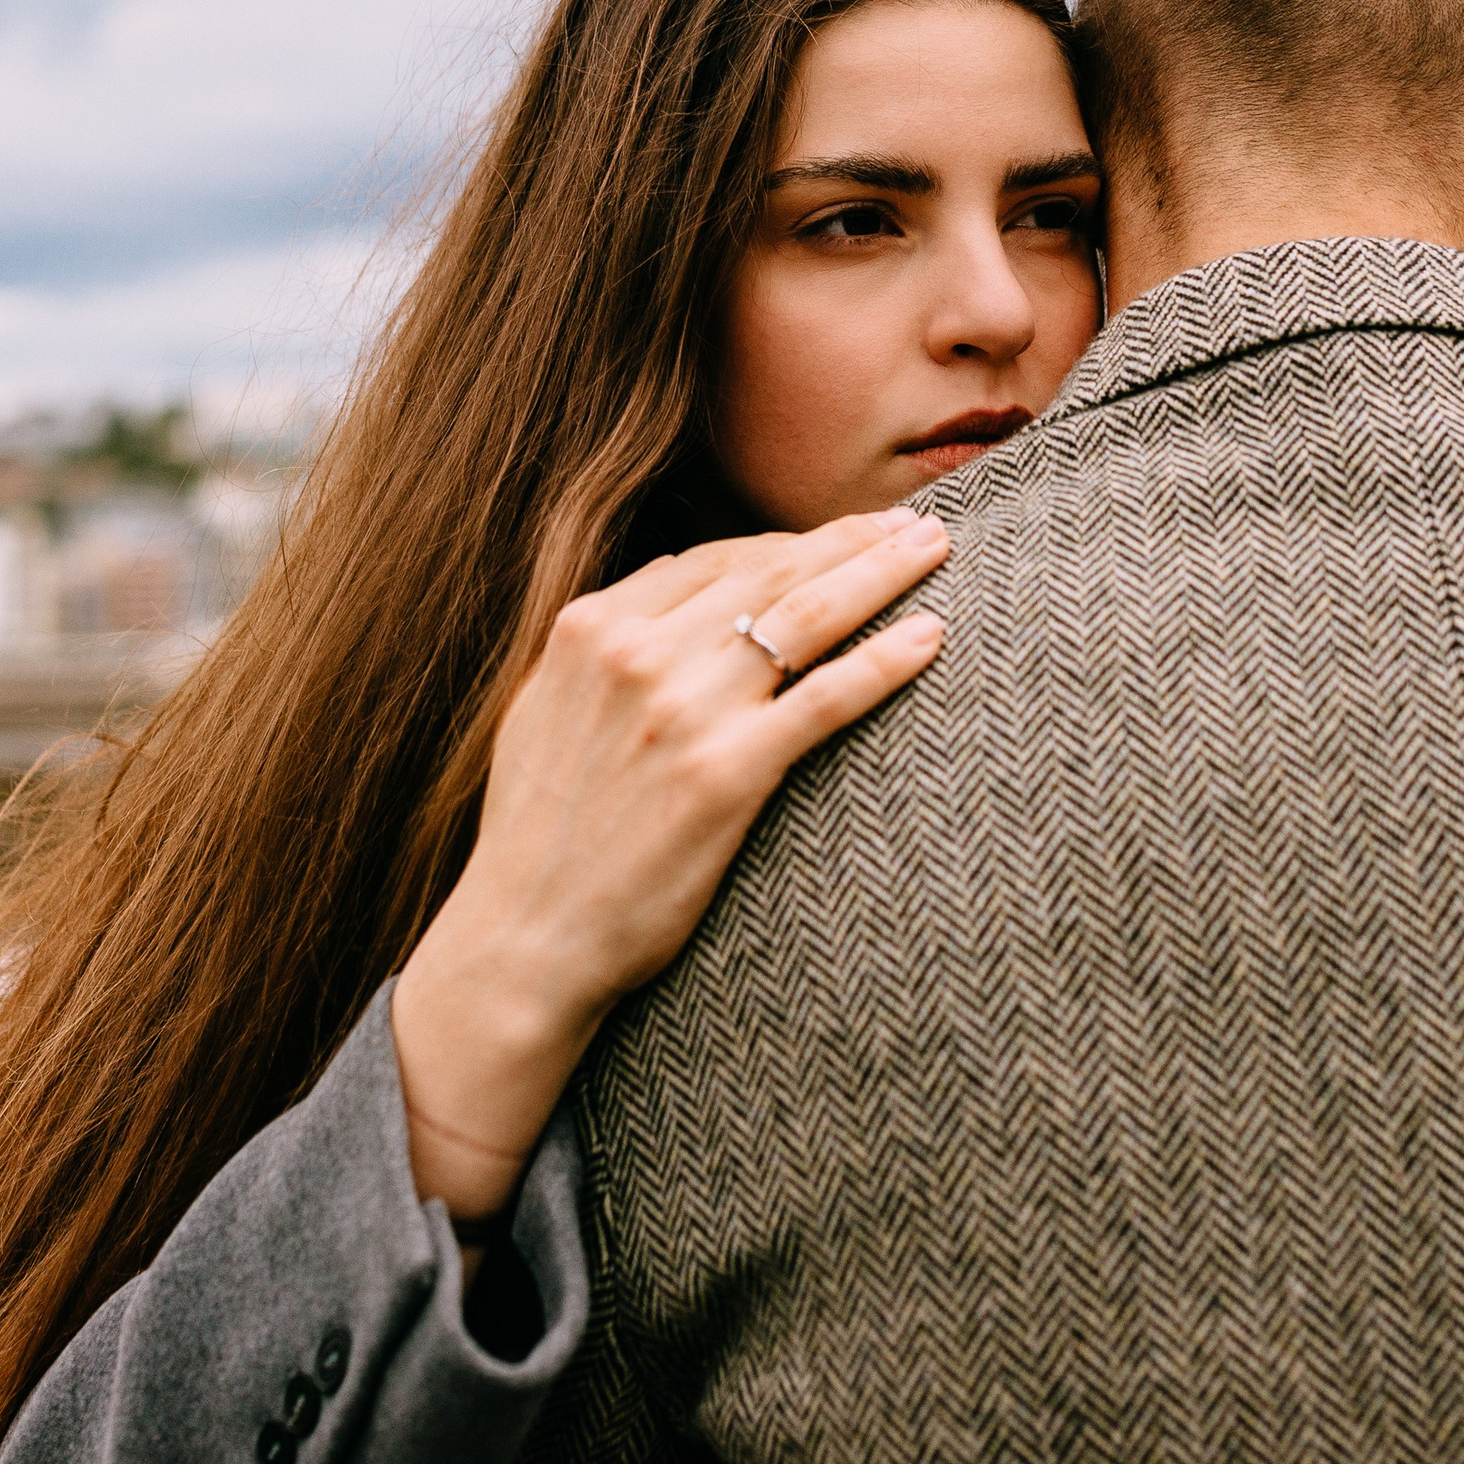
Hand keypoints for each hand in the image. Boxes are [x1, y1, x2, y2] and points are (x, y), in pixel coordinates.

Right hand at [390, 507, 950, 1221]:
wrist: (527, 939)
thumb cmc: (539, 838)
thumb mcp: (543, 713)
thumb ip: (600, 648)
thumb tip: (663, 589)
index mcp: (587, 629)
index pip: (713, 560)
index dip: (788, 543)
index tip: (842, 537)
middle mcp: (634, 653)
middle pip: (770, 572)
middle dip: (851, 539)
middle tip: (915, 523)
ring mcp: (682, 709)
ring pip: (806, 617)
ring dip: (881, 574)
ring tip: (937, 550)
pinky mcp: (725, 772)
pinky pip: (825, 698)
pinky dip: (884, 661)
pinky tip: (930, 638)